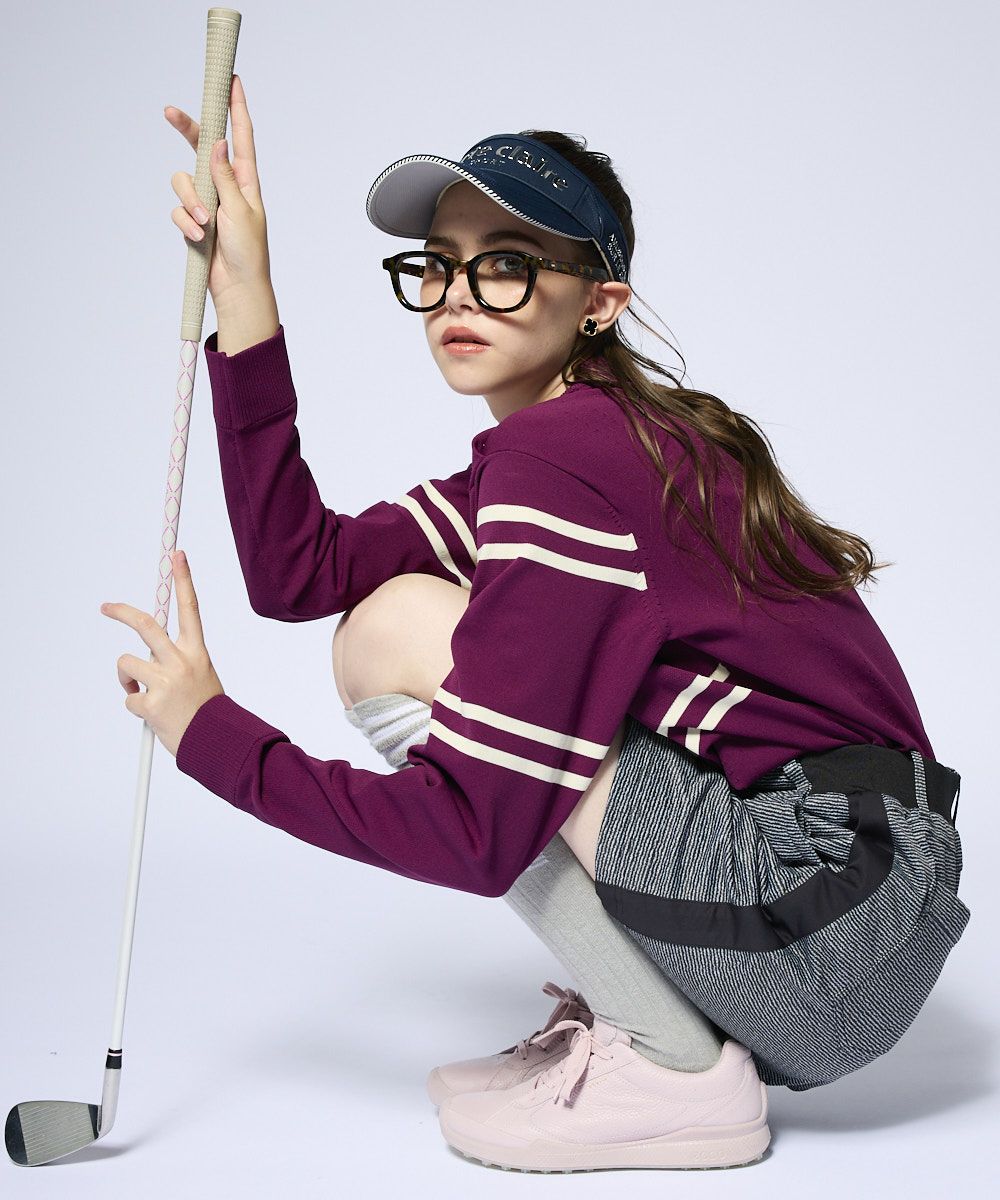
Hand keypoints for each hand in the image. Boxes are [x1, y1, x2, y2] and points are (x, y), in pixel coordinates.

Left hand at [100, 550, 224, 757]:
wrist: (217, 743)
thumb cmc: (205, 708)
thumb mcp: (199, 674)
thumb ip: (176, 658)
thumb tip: (145, 652)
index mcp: (197, 652)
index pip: (190, 608)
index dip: (183, 579)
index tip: (176, 555)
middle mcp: (181, 661)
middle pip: (145, 625)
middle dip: (122, 612)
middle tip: (106, 607)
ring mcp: (165, 682)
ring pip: (126, 664)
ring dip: (127, 679)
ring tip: (143, 692)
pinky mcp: (151, 704)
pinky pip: (129, 697)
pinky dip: (135, 705)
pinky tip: (153, 714)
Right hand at [165, 74, 272, 309]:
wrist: (237, 287)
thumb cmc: (249, 252)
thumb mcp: (240, 210)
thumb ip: (225, 176)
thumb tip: (218, 141)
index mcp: (246, 180)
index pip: (240, 136)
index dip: (236, 107)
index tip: (232, 80)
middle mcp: (225, 185)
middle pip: (201, 146)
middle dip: (186, 130)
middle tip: (168, 111)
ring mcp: (208, 201)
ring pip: (182, 180)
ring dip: (190, 201)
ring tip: (205, 223)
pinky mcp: (194, 218)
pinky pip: (178, 209)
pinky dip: (186, 222)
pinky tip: (198, 236)